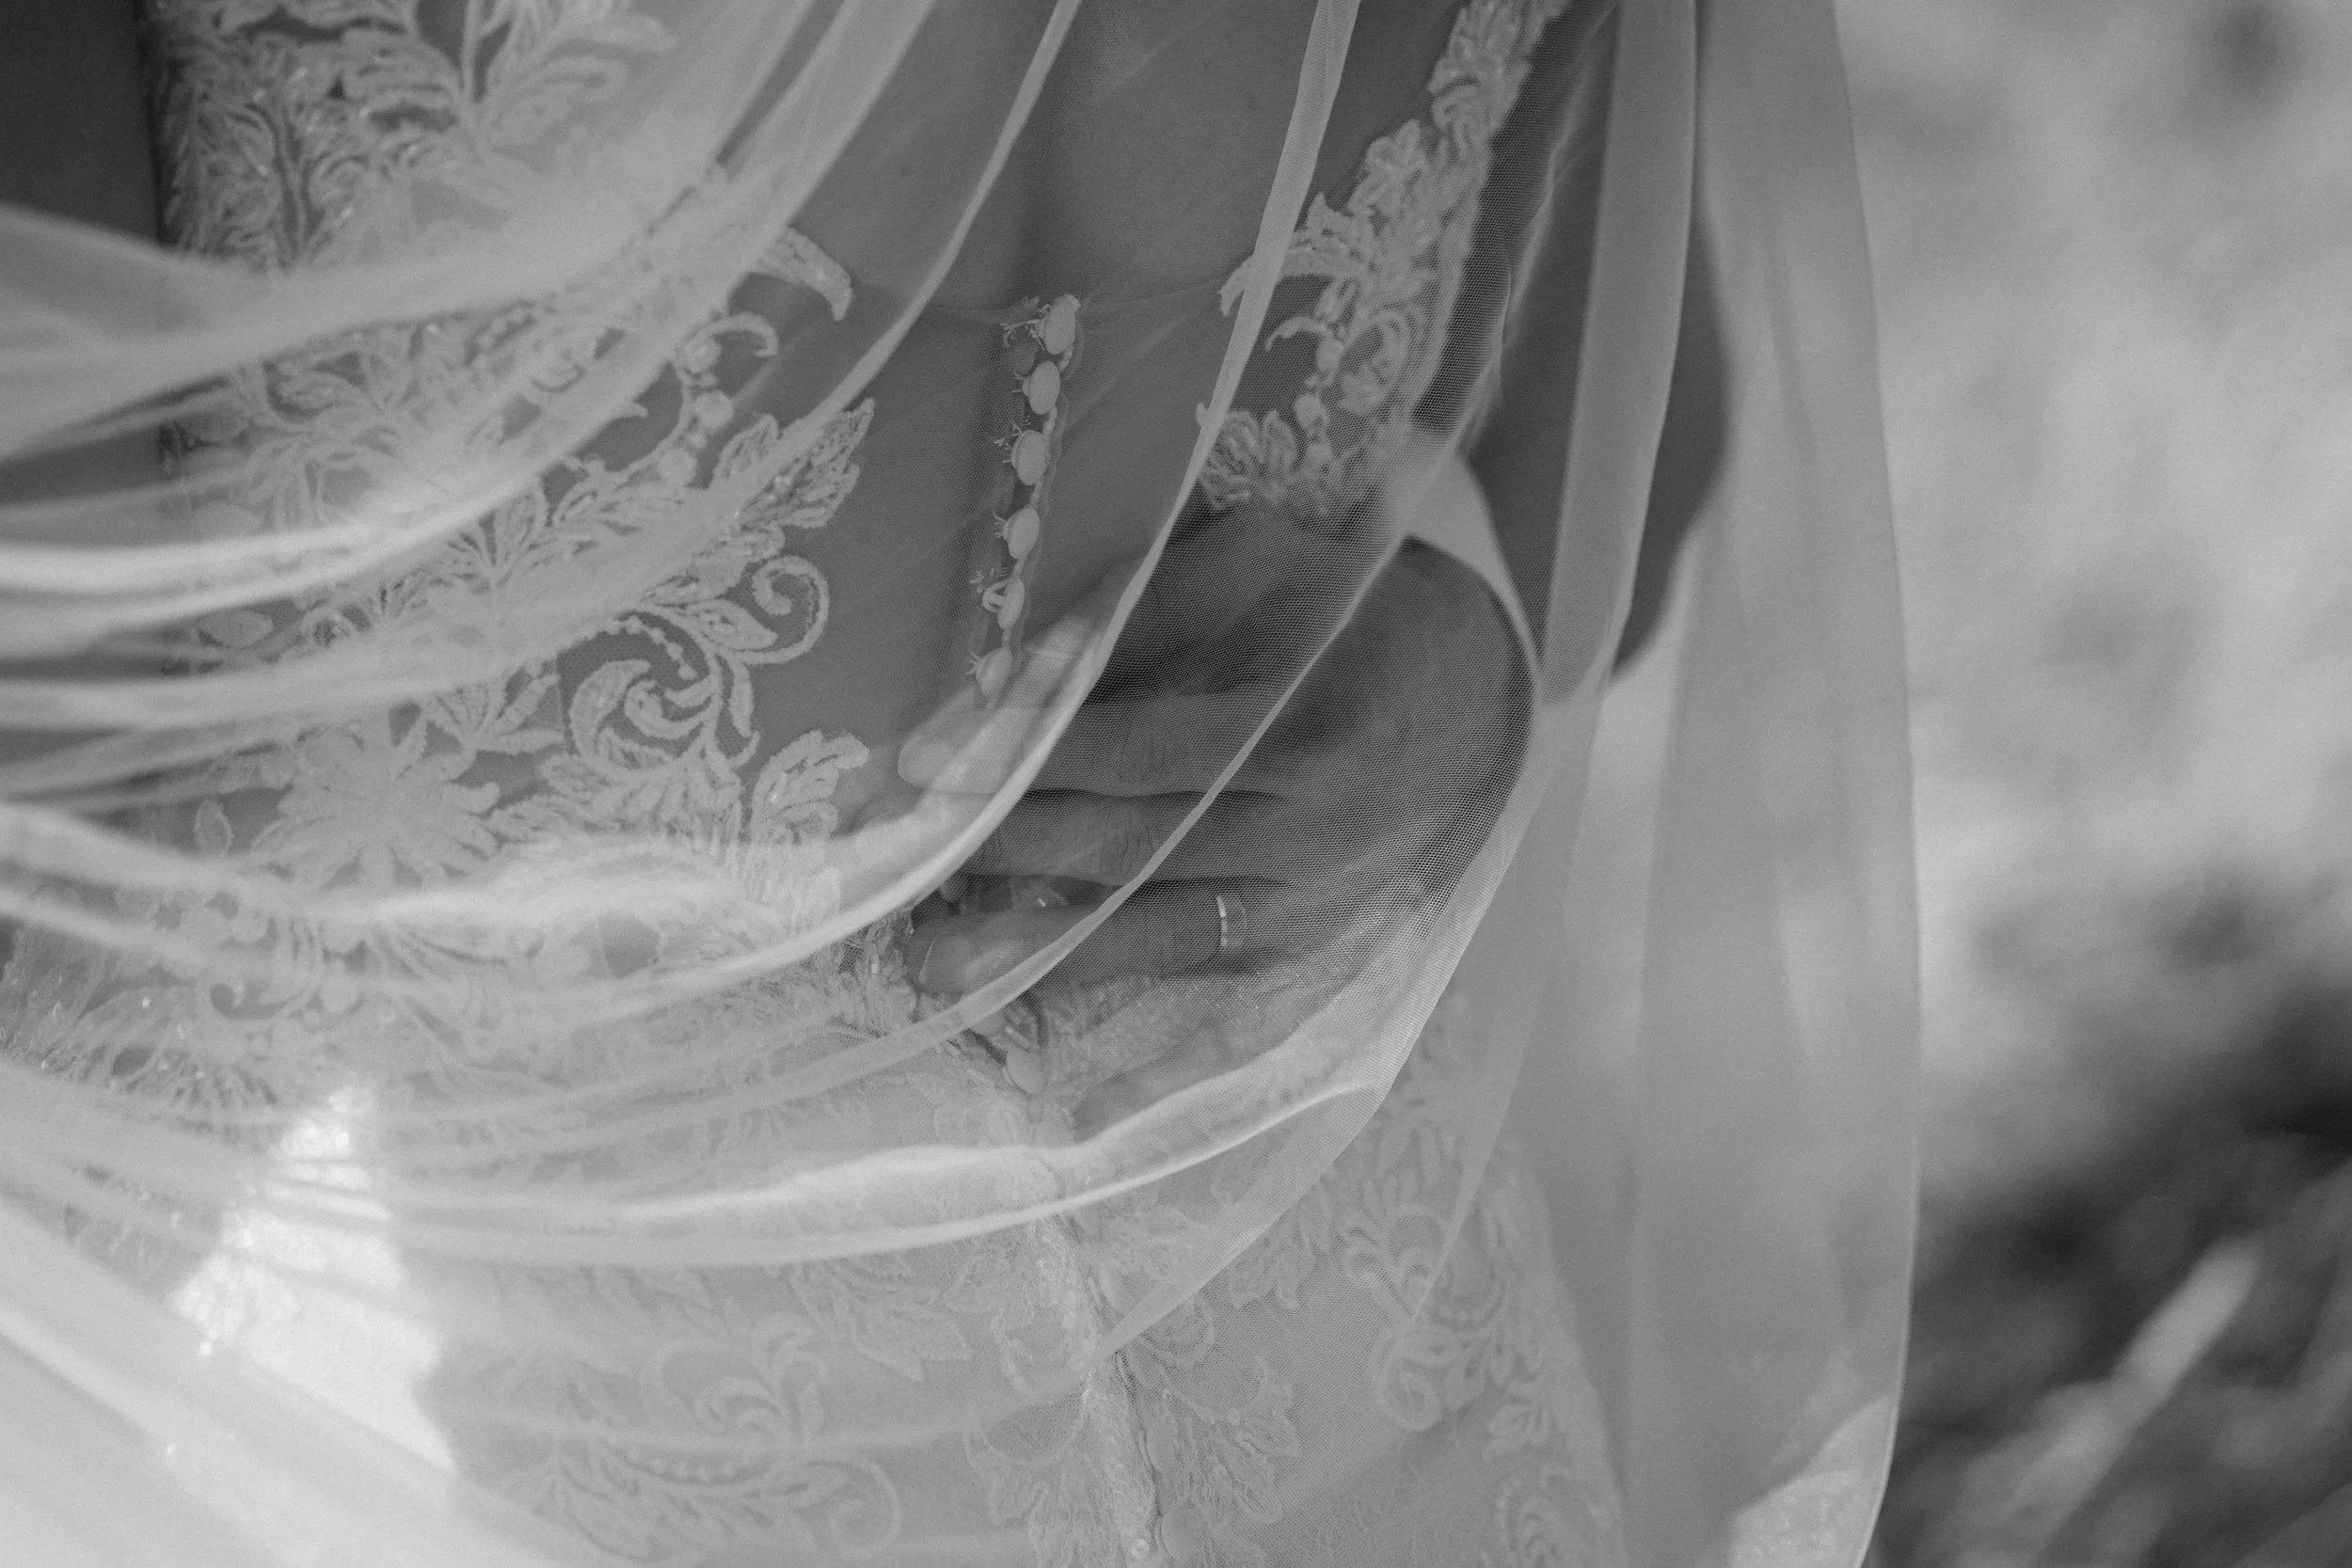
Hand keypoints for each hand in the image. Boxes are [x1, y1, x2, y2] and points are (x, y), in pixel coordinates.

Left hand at [898, 500, 1528, 1001]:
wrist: (1477, 697)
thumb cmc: (1350, 612)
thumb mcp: (1269, 566)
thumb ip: (1155, 606)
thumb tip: (1028, 662)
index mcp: (1308, 726)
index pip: (1144, 750)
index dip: (1033, 758)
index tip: (930, 760)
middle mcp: (1308, 828)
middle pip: (1135, 847)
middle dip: (1008, 853)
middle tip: (902, 858)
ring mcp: (1306, 896)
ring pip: (1154, 929)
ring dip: (1037, 945)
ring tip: (931, 963)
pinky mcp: (1299, 939)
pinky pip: (1189, 967)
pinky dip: (1105, 976)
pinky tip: (1023, 986)